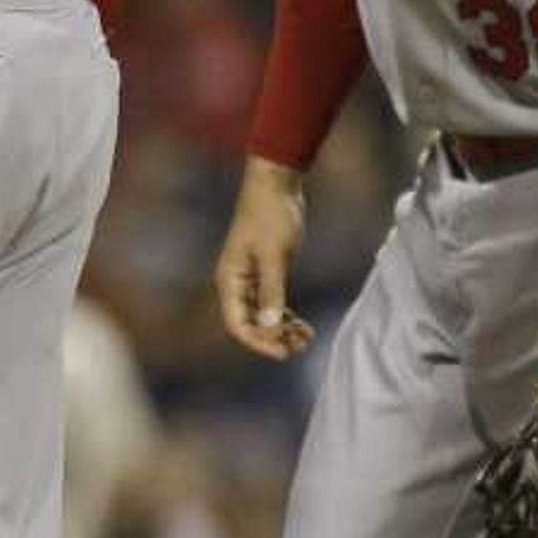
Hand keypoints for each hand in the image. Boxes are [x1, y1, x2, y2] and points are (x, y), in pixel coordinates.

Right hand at [215, 162, 311, 359]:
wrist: (276, 186)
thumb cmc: (271, 216)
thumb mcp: (274, 255)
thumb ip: (273, 291)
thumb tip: (272, 325)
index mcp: (230, 280)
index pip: (238, 324)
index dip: (259, 342)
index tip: (284, 352)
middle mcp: (236, 284)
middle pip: (249, 324)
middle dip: (272, 339)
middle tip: (300, 348)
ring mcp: (250, 279)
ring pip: (262, 317)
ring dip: (281, 331)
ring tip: (306, 339)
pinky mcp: (265, 272)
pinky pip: (271, 304)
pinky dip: (286, 317)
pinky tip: (304, 325)